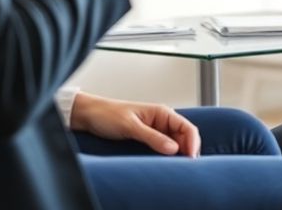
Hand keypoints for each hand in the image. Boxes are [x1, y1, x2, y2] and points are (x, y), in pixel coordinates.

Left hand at [68, 92, 200, 156]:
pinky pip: (163, 149)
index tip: (191, 158)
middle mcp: (161, 121)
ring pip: (175, 145)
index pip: (186, 128)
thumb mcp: (130, 126)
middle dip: (187, 151)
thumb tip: (173, 148)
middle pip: (184, 138)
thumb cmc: (107, 114)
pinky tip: (166, 165)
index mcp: (161, 113)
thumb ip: (152, 137)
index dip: (192, 143)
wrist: (89, 116)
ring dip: (178, 155)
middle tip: (186, 167)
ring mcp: (155, 131)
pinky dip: (167, 157)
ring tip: (176, 168)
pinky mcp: (147, 140)